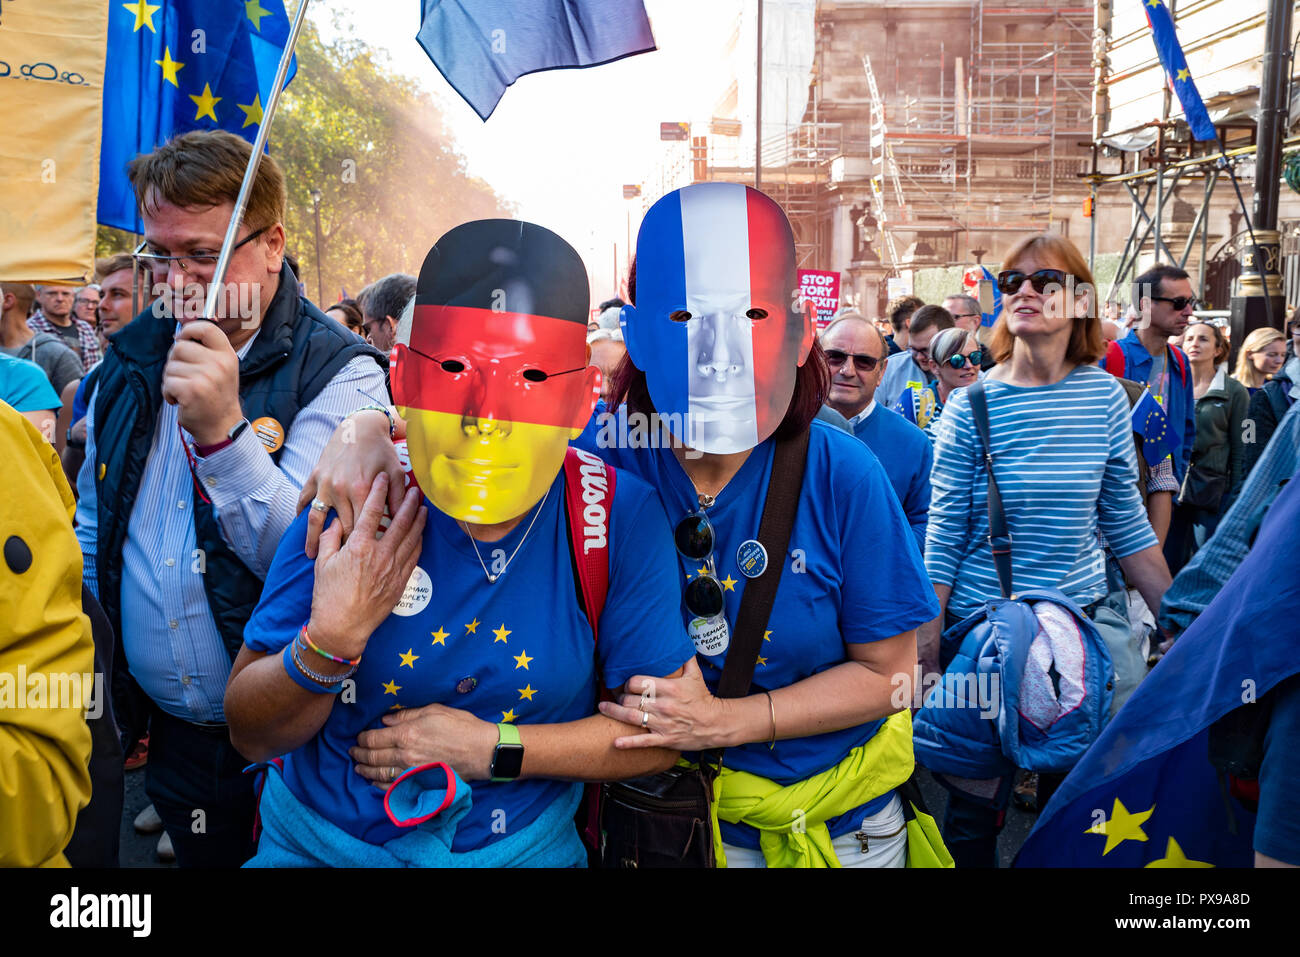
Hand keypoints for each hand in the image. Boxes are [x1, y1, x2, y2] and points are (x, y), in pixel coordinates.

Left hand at [161, 320, 242, 445]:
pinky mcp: (193, 391)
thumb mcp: (222, 369)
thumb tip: (179, 335)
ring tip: (185, 391)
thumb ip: (207, 350)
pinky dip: (168, 393)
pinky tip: (179, 400)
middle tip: (185, 377)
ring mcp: (207, 377)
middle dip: (175, 362)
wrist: (222, 426)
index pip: (207, 328)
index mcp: (227, 355)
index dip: (189, 330)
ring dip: (171, 380)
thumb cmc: (216, 396)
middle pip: (180, 347)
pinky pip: (168, 383)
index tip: (182, 340)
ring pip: (170, 366)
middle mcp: (220, 364)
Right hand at [297, 409, 405, 556]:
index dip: (361, 546)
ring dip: (312, 538)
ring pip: (317, 517)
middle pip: (341, 525)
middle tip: (340, 565)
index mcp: (362, 491)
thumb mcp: (396, 474)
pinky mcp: (314, 477)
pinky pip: (303, 500)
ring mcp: (324, 484)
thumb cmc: (381, 451)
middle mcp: (341, 489)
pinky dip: (300, 515)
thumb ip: (398, 499)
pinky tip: (299, 529)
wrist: (359, 427)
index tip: (361, 564)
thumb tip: (405, 523)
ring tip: (309, 556)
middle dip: (341, 546)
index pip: (362, 527)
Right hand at [308, 472, 426, 661]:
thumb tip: (337, 521)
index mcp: (359, 547)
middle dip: (408, 503)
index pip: (371, 512)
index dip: (378, 492)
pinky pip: (414, 557)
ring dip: (418, 521)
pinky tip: (421, 534)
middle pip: (400, 522)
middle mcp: (380, 555)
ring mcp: (393, 569)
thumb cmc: (328, 595)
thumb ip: (330, 538)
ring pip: (411, 538)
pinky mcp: (400, 582)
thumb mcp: (322, 563)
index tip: (382, 478)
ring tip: (423, 507)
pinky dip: (419, 542)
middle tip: (415, 489)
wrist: (342, 627)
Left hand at [350, 703, 497, 785]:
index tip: (359, 737)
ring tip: (358, 767)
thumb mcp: (434, 710)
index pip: (374, 738)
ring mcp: (410, 772)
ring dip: (365, 770)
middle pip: (373, 757)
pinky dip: (379, 785)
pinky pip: (392, 787)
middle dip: (359, 754)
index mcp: (407, 734)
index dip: (362, 738)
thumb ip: (406, 715)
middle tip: (352, 751)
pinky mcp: (419, 784)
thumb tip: (385, 720)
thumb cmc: (461, 726)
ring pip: (379, 774)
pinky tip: (374, 782)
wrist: (481, 751)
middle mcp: (404, 755)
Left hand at [597, 657, 733, 750]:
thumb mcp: (695, 675)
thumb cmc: (703, 698)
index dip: (629, 683)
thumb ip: (685, 658)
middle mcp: (664, 705)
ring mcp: (663, 723)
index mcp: (670, 688)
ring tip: (603, 708)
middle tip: (618, 697)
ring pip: (632, 717)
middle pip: (632, 699)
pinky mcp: (664, 739)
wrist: (716, 723)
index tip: (627, 685)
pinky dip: (628, 742)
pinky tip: (615, 743)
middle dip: (621, 697)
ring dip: (614, 712)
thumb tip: (679, 640)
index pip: (639, 682)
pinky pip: (643, 741)